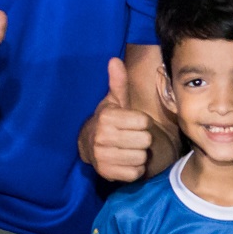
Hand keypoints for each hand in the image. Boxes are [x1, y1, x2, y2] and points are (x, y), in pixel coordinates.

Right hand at [81, 58, 156, 181]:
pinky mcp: (107, 173)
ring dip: (139, 155)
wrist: (87, 145)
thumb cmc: (107, 121)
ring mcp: (103, 156)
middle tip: (130, 137)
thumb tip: (115, 60)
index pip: (144, 122)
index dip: (142, 123)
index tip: (131, 123)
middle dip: (142, 139)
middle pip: (145, 141)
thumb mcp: (113, 101)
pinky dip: (135, 169)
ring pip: (141, 157)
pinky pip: (136, 173)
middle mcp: (102, 137)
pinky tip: (125, 161)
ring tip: (127, 149)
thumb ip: (118, 83)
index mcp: (107, 117)